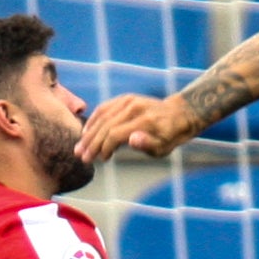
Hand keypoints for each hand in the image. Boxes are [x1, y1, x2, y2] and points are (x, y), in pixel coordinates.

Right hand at [76, 92, 198, 162]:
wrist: (178, 114)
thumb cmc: (169, 136)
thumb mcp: (164, 147)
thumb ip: (147, 144)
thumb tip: (131, 140)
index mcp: (144, 121)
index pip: (115, 134)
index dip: (104, 148)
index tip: (99, 160)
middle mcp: (134, 107)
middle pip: (106, 125)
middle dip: (92, 143)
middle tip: (81, 156)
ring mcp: (129, 100)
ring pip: (102, 116)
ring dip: (89, 132)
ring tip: (80, 147)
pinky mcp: (126, 98)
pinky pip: (105, 108)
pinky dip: (94, 120)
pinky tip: (86, 131)